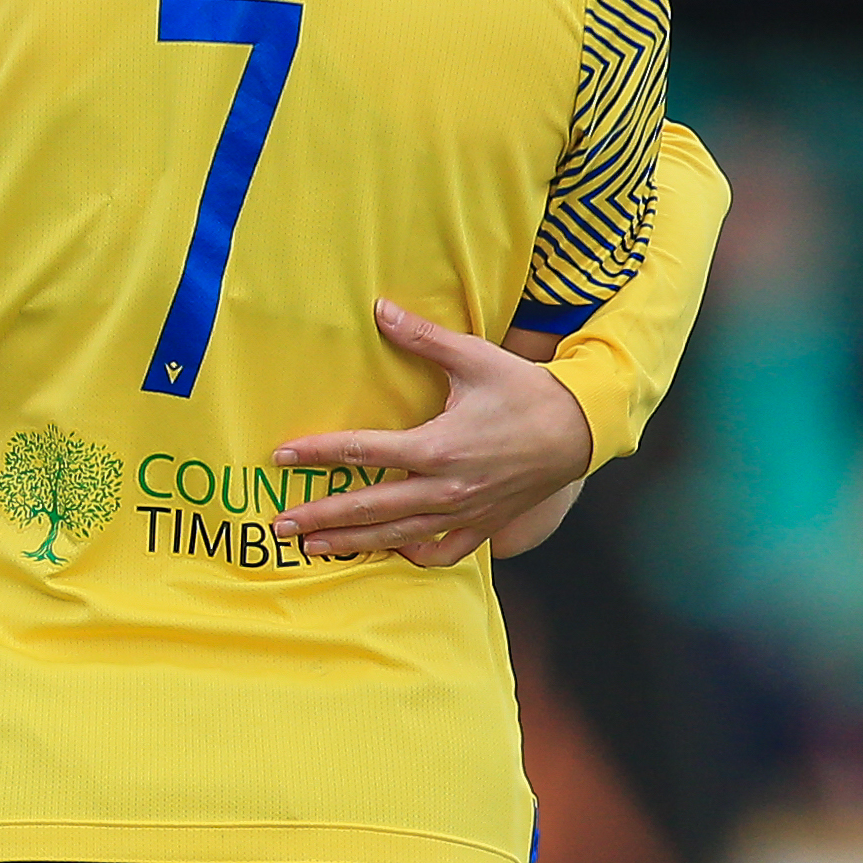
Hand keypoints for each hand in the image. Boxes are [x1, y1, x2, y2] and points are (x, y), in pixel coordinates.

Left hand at [268, 300, 593, 567]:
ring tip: (314, 548)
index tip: (281, 458)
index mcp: (438, 446)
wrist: (582, 429)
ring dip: (354, 541)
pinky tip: (390, 552)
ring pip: (398, 535)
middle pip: (371, 506)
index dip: (318, 454)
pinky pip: (444, 551)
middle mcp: (446, 486)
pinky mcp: (484, 524)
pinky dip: (415, 555)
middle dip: (323, 516)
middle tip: (281, 524)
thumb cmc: (525, 390)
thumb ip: (421, 337)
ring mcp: (465, 511)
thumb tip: (379, 307)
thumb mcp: (473, 357)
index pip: (364, 451)